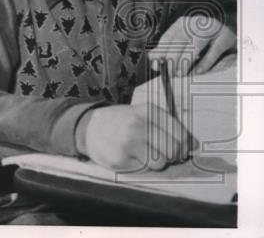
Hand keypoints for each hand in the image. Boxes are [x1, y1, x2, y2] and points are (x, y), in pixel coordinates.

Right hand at [78, 105, 194, 170]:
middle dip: (171, 156)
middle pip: (173, 151)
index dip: (183, 147)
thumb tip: (193, 146)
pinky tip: (128, 156)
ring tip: (142, 154)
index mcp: (148, 111)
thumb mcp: (142, 114)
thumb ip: (166, 126)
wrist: (88, 126)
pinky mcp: (120, 159)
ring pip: (160, 163)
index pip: (181, 135)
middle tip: (161, 153)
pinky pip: (143, 170)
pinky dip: (139, 166)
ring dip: (155, 163)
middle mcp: (139, 124)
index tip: (179, 149)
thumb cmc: (121, 122)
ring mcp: (128, 142)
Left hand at [149, 16, 236, 74]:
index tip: (156, 64)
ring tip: (180, 73)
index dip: (160, 51)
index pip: (168, 37)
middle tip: (169, 72)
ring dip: (186, 60)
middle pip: (180, 40)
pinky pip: (213, 51)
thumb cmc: (203, 42)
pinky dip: (205, 62)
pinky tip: (199, 72)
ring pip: (195, 44)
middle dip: (172, 57)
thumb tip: (152, 59)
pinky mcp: (226, 37)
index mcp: (183, 23)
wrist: (229, 37)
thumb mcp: (184, 44)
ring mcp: (212, 28)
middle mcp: (196, 23)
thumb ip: (168, 50)